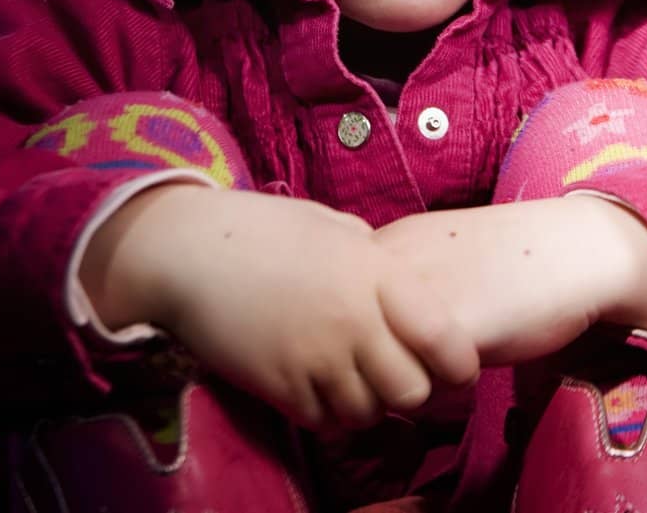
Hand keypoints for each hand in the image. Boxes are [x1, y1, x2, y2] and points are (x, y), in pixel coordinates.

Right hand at [80, 184, 479, 429]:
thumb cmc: (261, 229)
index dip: (460, 365)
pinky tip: (318, 385)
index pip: (446, 340)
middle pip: (412, 390)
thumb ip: (374, 259)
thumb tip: (403, 286)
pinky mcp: (279, 386)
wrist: (186, 252)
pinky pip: (324, 421)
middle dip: (414, 392)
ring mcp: (314, 357)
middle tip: (401, 379)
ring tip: (355, 380)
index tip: (453, 368)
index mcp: (373, 273)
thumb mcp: (332, 226)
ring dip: (369, 404)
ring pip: (369, 413)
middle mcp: (351, 320)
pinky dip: (329, 413)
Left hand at [374, 196, 646, 367]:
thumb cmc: (510, 258)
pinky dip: (439, 390)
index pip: (333, 314)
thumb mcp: (434, 256)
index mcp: (379, 247)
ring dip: (405, 381)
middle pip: (347, 349)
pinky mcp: (447, 331)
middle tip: (423, 357)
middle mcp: (384, 269)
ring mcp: (410, 299)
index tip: (402, 336)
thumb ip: (392, 288)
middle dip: (374, 366)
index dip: (363, 340)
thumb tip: (363, 335)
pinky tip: (473, 366)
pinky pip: (418, 387)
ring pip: (376, 375)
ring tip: (446, 362)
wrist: (576, 250)